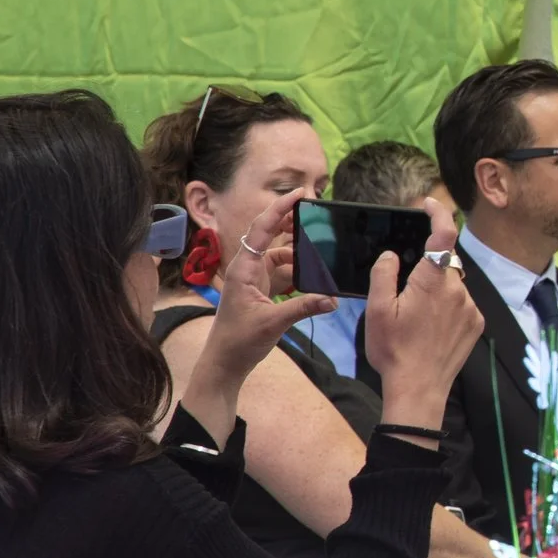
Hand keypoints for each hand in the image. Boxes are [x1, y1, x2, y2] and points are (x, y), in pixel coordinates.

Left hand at [181, 195, 338, 443]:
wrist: (224, 364)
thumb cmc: (239, 341)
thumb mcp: (273, 323)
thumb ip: (304, 306)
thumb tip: (333, 299)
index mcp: (244, 269)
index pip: (262, 229)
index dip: (280, 209)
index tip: (300, 194)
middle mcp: (247, 269)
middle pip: (270, 235)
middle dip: (290, 222)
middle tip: (316, 213)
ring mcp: (254, 279)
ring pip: (279, 254)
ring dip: (298, 251)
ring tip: (319, 248)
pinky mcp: (261, 291)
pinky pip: (283, 272)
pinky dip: (298, 271)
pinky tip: (313, 277)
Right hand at [360, 201, 481, 433]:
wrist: (419, 389)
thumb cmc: (394, 351)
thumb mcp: (377, 310)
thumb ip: (384, 274)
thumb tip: (392, 254)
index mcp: (433, 282)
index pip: (444, 233)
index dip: (438, 213)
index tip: (428, 203)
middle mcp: (458, 290)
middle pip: (445, 262)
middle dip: (427, 267)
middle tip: (405, 290)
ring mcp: (471, 307)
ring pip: (453, 283)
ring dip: (437, 289)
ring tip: (415, 317)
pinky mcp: (476, 323)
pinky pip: (462, 302)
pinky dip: (447, 306)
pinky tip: (430, 327)